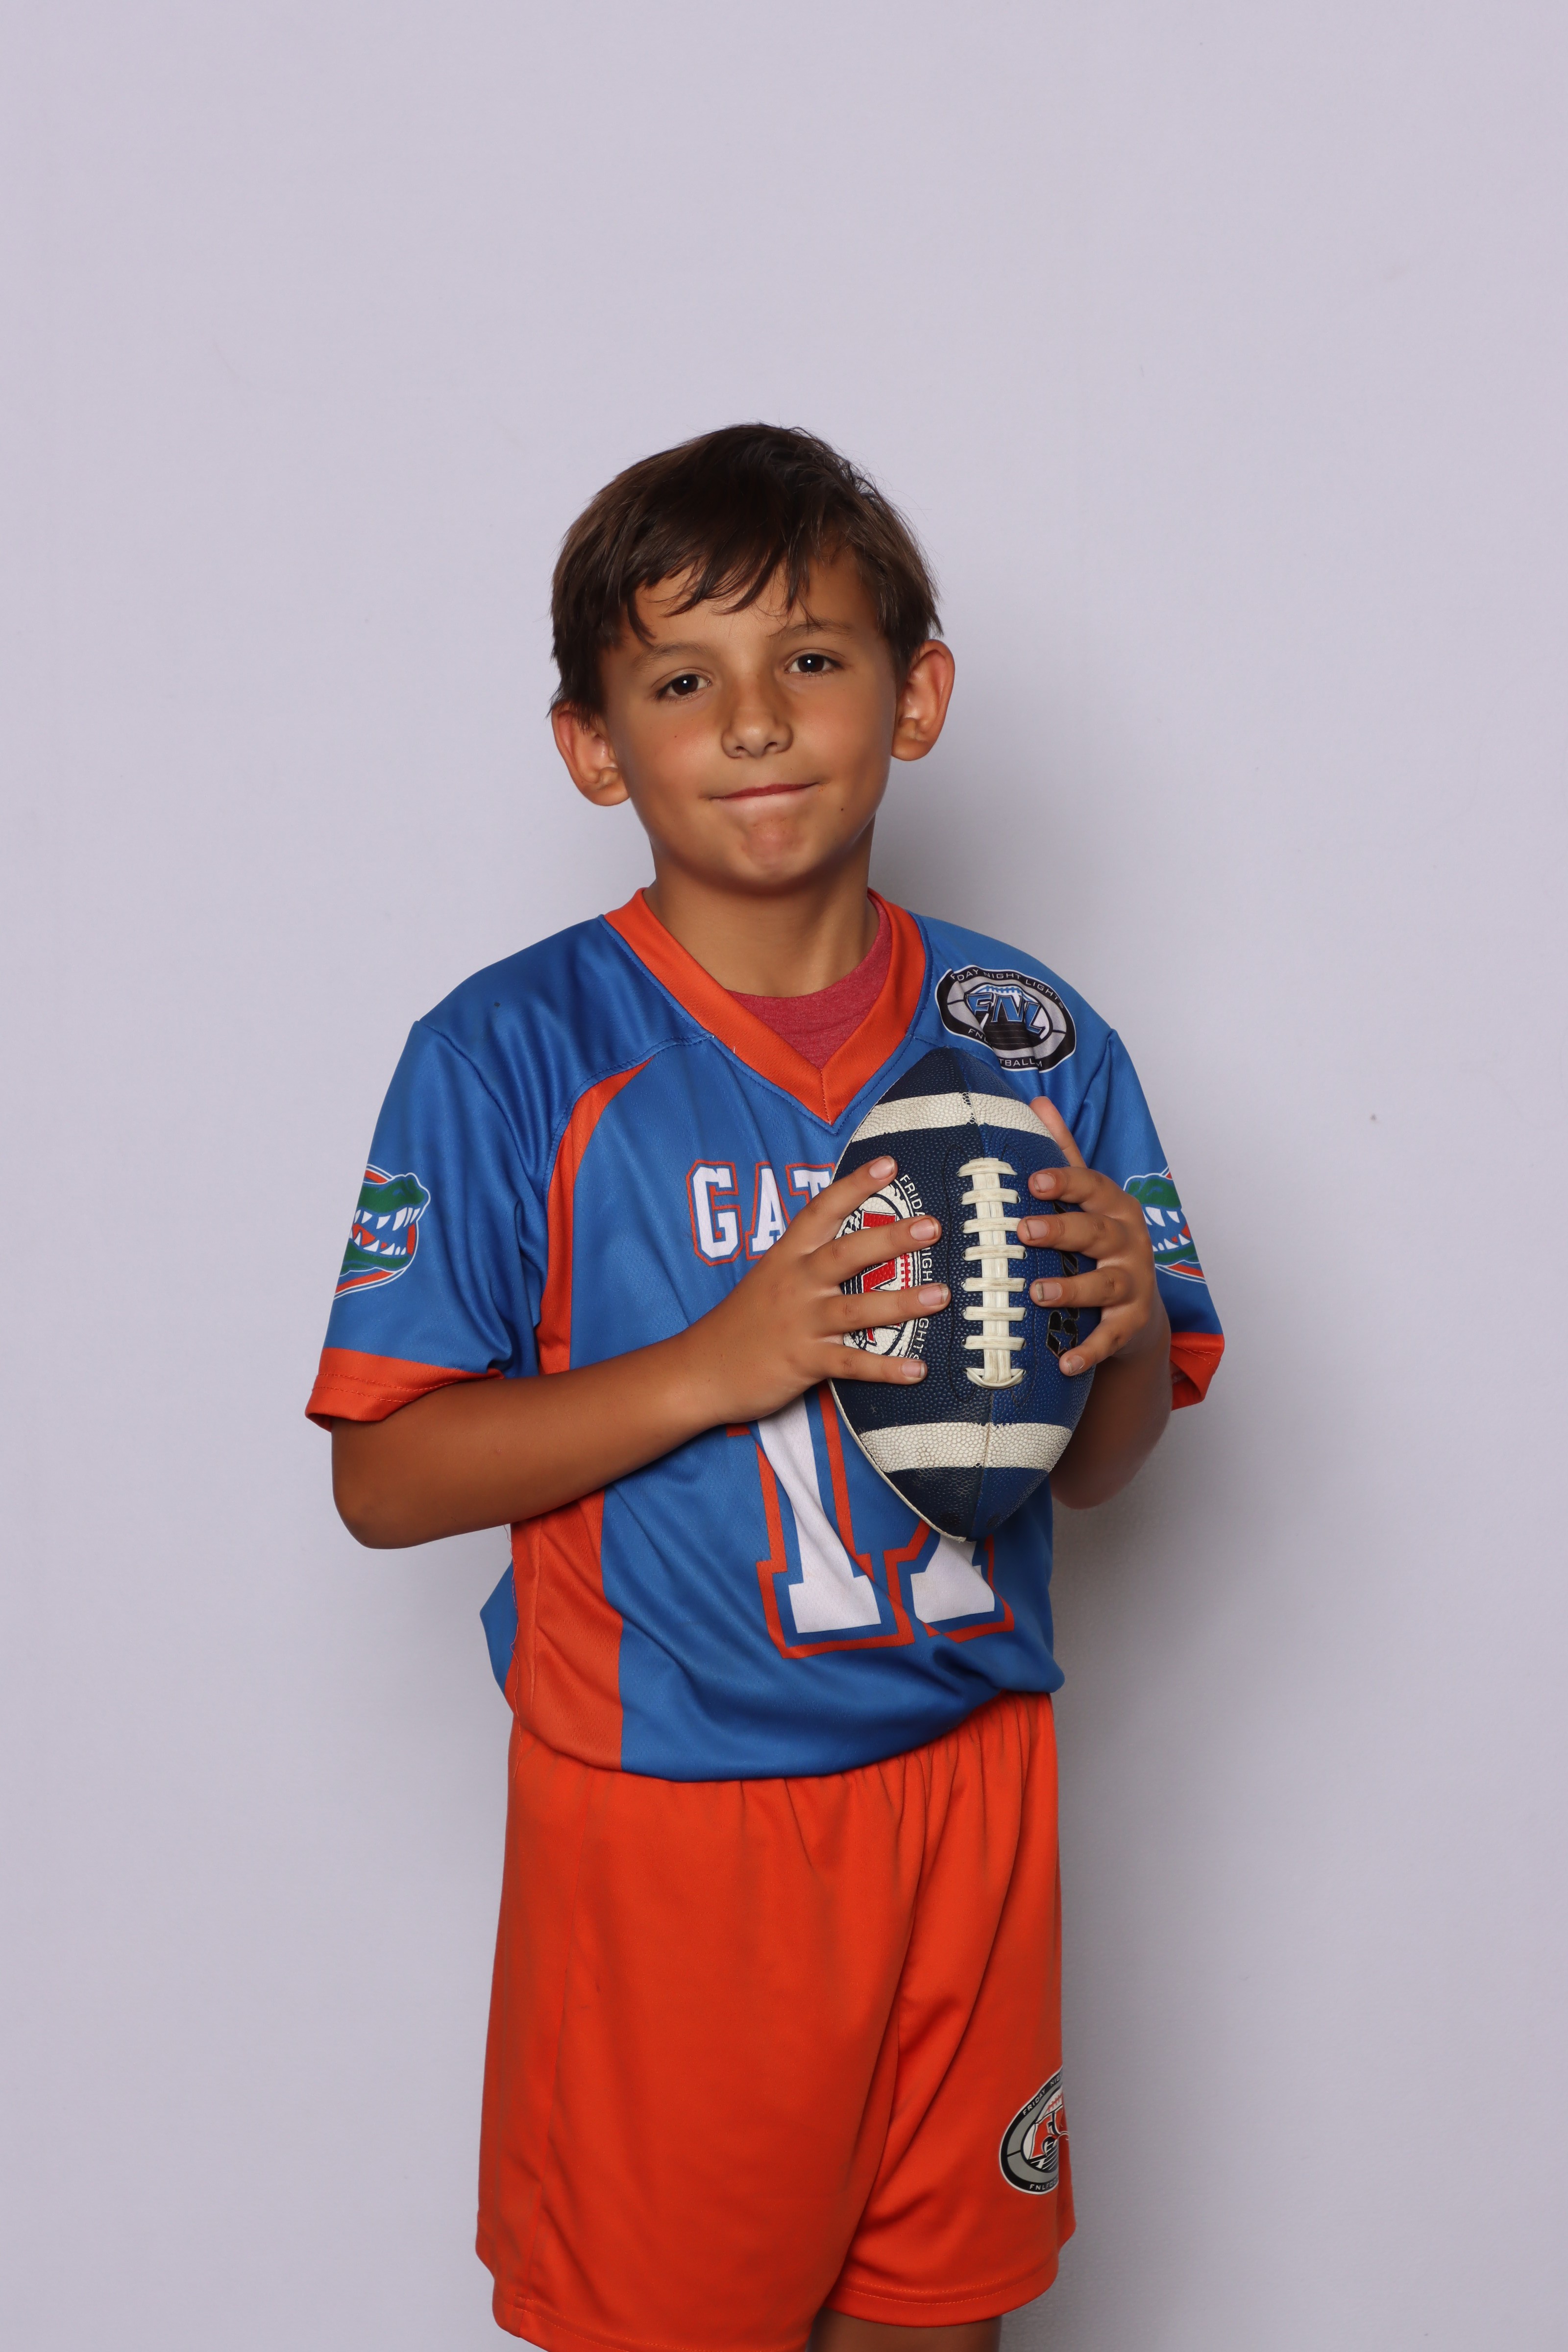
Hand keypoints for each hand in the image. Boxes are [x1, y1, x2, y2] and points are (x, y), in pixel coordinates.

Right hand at [676, 1155, 946, 1425]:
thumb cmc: (742, 1322)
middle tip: (931, 1226)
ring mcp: (801, 1323)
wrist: (700, 1371)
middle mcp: (795, 1284)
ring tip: (941, 1295)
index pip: (821, 1211)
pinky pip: (852, 1365)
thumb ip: (806, 1261)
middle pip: (847, 1253)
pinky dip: (886, 1369)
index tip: (889, 1165)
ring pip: (857, 1309)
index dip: (855, 1186)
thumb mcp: (768, 1279)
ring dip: (902, 1303)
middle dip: (891, 1238)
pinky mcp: (804, 1362)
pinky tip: (918, 1370)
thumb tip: (855, 1245)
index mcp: (786, 1258)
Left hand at [1019, 1100, 1169, 1377]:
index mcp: (1113, 1206)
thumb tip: (1039, 1101)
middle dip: (1062, 1230)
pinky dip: (1089, 1352)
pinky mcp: (1131, 1325)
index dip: (1063, 1180)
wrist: (1136, 1306)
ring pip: (1105, 1286)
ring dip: (1072, 1289)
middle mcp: (1128, 1242)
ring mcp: (1133, 1285)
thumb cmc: (1096, 1241)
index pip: (1090, 1186)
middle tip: (1023, 1230)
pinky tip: (1064, 1363)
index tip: (1031, 1179)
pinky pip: (1110, 1338)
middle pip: (1097, 1233)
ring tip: (1036, 1292)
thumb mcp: (1085, 1197)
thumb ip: (1062, 1153)